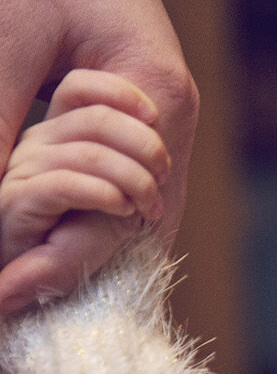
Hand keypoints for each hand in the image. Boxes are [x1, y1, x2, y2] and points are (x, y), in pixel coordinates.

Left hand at [0, 0, 197, 314]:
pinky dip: (79, 204)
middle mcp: (171, 116)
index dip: (60, 265)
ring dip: (77, 237)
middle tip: (10, 298)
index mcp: (158, 100)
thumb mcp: (6, 43)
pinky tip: (40, 223)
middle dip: (71, 264)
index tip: (7, 299)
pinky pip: (119, 176)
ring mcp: (160, 111)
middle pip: (136, 223)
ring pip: (131, 205)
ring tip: (21, 274)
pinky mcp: (137, 101)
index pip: (121, 215)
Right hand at [0, 70, 169, 307]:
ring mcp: (24, 170)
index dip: (121, 93)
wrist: (61, 286)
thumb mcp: (129, 190)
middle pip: (94, 118)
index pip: (79, 86)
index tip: (156, 117)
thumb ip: (136, 152)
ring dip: (133, 179)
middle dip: (144, 146)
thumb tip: (154, 110)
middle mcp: (37, 143)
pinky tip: (123, 210)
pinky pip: (65, 182)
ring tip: (148, 206)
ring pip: (88, 152)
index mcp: (60, 130)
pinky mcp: (16, 201)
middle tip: (162, 179)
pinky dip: (105, 194)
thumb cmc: (100, 238)